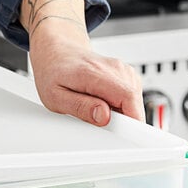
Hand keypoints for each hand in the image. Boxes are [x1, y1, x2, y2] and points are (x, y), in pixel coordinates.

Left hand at [20, 0, 143, 125]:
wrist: (56, 52)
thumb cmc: (53, 72)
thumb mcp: (55, 97)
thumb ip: (80, 108)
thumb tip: (103, 117)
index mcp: (95, 74)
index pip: (128, 98)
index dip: (134, 120)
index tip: (130, 135)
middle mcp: (114, 68)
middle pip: (133, 102)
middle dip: (121, 120)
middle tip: (96, 120)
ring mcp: (122, 70)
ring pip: (134, 101)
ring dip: (119, 113)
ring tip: (93, 106)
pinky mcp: (125, 74)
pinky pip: (130, 97)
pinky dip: (119, 105)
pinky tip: (100, 101)